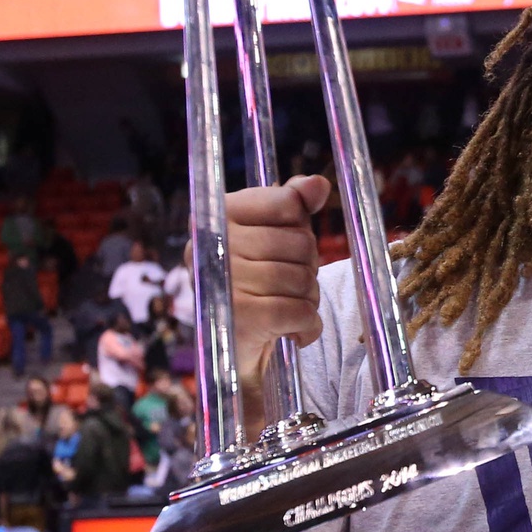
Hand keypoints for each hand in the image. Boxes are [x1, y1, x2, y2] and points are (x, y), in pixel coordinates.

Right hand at [225, 176, 328, 392]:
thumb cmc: (260, 281)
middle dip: (308, 267)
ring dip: (308, 298)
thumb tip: (317, 184)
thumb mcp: (276, 235)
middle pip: (301, 243)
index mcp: (219, 214)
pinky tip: (294, 330)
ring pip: (302, 279)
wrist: (239, 347)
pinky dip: (308, 324)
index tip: (285, 245)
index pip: (287, 202)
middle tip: (289, 283)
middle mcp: (214, 244)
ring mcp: (224, 281)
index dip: (300, 226)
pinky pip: (300, 311)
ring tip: (286, 305)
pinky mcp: (239, 318)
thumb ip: (294, 204)